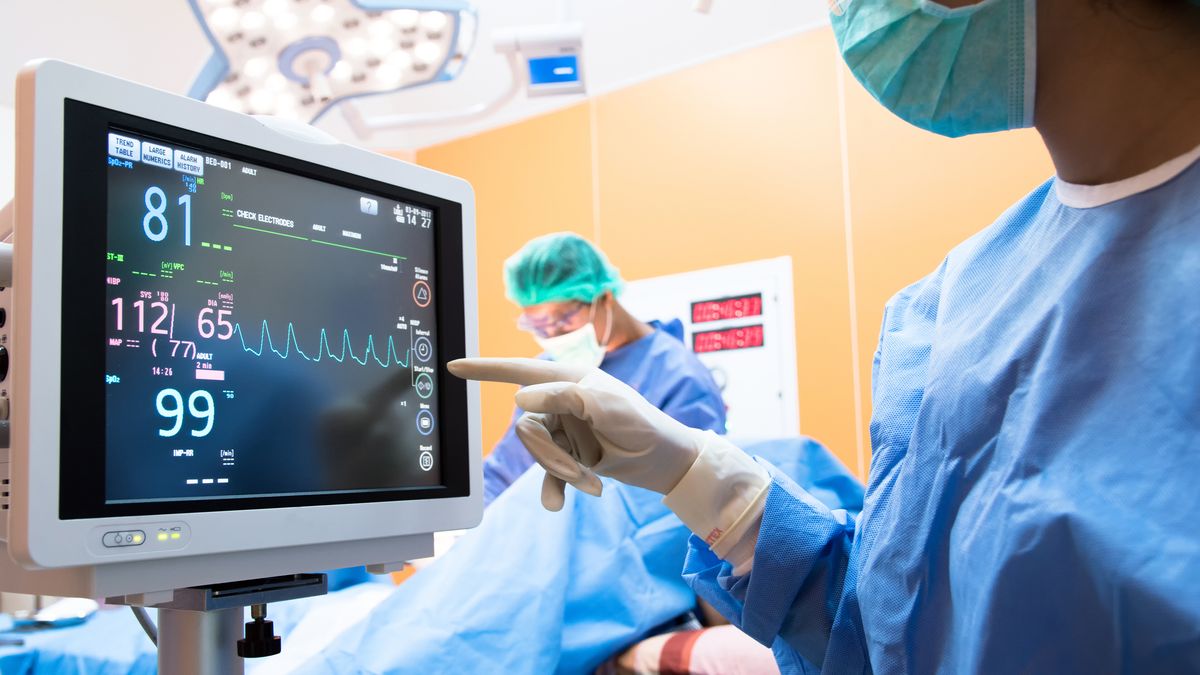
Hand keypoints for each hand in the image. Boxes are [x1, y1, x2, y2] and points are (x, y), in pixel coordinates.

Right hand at [447, 358, 710, 509]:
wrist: (665, 461)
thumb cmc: (641, 423)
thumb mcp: (605, 405)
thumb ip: (562, 397)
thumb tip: (518, 398)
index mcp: (569, 380)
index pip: (519, 370)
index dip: (485, 369)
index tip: (454, 367)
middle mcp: (561, 402)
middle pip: (527, 429)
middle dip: (550, 455)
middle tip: (581, 469)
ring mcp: (564, 431)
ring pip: (538, 454)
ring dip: (562, 472)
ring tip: (591, 484)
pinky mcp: (570, 456)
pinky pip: (547, 474)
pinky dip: (556, 488)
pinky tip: (558, 506)